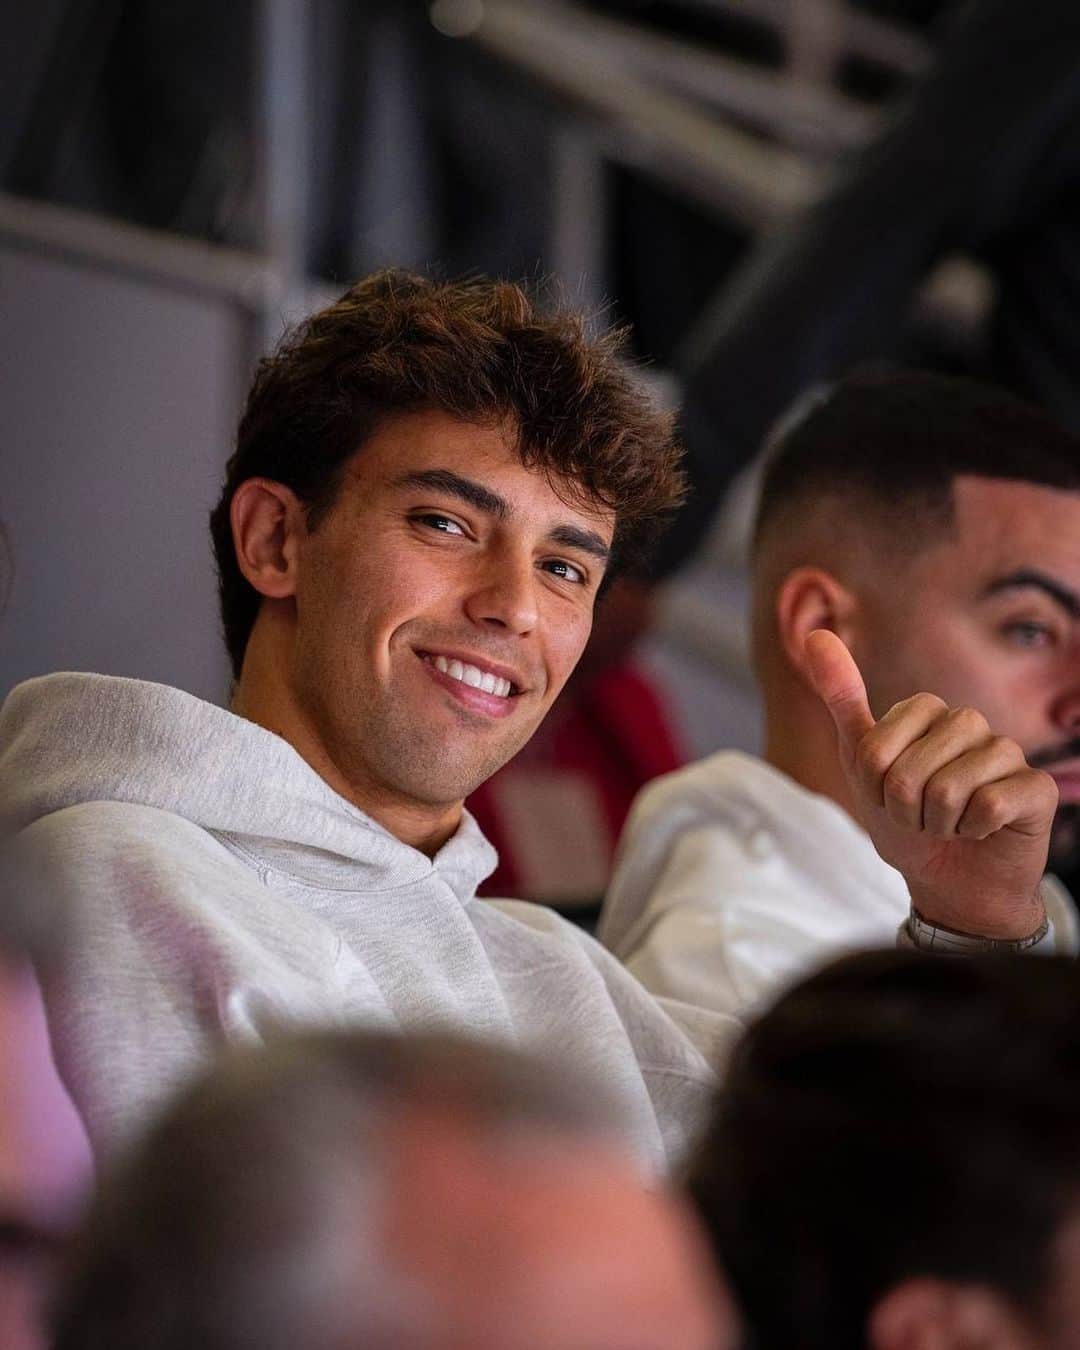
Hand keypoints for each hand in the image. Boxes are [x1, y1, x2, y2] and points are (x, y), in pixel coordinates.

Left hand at [805, 629, 1055, 938]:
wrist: (948, 881)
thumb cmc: (906, 822)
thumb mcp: (862, 761)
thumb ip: (842, 697)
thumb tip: (817, 633)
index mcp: (929, 711)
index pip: (876, 749)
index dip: (874, 787)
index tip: (889, 796)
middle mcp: (971, 724)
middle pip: (910, 771)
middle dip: (905, 809)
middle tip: (921, 816)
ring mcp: (1007, 753)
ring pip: (949, 788)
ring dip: (938, 823)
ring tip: (950, 825)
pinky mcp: (1036, 788)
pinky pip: (990, 804)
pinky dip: (974, 830)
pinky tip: (983, 831)